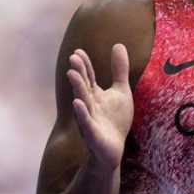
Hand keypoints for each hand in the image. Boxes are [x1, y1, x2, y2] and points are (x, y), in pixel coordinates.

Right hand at [66, 44, 132, 172]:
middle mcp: (89, 105)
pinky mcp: (93, 134)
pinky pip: (86, 123)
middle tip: (73, 58)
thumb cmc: (115, 119)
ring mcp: (89, 119)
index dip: (84, 65)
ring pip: (82, 102)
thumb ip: (119, 70)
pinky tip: (77, 104)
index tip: (78, 51)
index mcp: (94, 94)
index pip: (88, 77)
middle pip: (83, 87)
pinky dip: (81, 114)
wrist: (113, 149)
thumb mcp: (121, 91)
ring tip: (72, 74)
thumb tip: (118, 44)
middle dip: (78, 72)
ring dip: (77, 88)